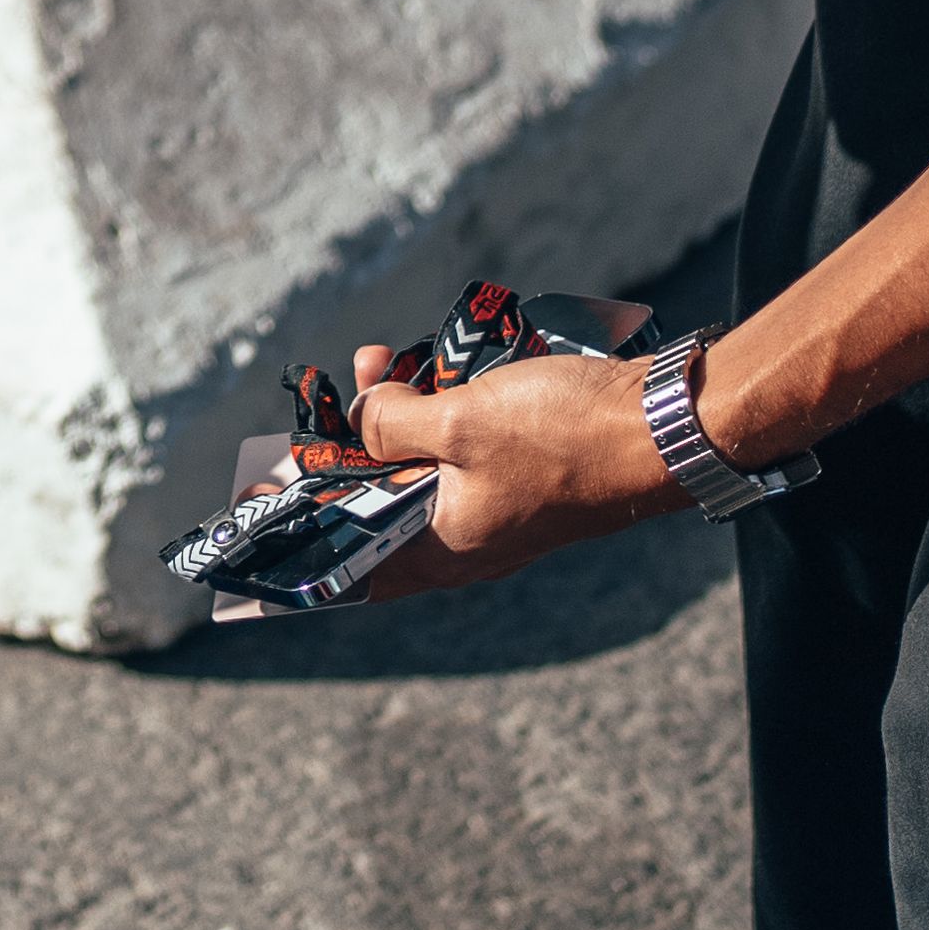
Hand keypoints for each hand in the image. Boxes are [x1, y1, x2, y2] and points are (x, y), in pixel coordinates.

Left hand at [290, 335, 668, 605]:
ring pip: (427, 465)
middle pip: (384, 501)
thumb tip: (360, 417)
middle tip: (338, 396)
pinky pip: (469, 444)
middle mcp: (470, 539)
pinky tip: (444, 365)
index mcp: (444, 549)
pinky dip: (447, 409)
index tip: (258, 524)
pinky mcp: (531, 469)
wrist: (669, 425)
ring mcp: (503, 504)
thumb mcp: (459, 422)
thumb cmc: (567, 437)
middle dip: (352, 448)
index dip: (301, 544)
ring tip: (385, 363)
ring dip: (400, 416)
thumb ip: (392, 423)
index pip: (351, 566)